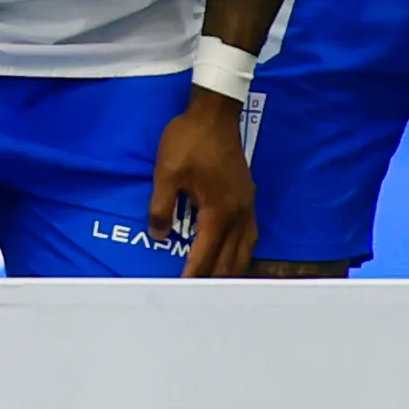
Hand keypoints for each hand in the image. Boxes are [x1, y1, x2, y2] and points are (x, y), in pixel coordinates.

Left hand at [150, 87, 259, 277]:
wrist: (214, 113)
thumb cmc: (188, 141)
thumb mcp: (166, 174)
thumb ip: (161, 208)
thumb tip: (159, 237)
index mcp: (219, 211)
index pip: (207, 253)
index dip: (194, 274)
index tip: (183, 291)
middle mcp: (239, 213)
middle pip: (232, 257)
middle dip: (217, 278)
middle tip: (201, 295)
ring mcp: (248, 204)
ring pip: (245, 248)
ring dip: (232, 267)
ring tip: (217, 283)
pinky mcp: (248, 196)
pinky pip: (249, 234)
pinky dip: (241, 250)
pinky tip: (232, 253)